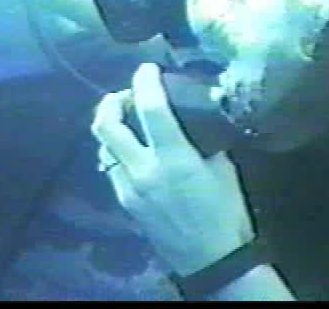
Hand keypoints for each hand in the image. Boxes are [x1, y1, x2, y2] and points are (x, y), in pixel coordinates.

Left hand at [91, 63, 254, 275]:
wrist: (210, 260)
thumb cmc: (225, 213)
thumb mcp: (223, 170)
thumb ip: (205, 139)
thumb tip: (197, 114)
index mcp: (173, 159)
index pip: (151, 109)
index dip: (145, 81)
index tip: (146, 68)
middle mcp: (143, 170)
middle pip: (107, 126)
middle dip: (110, 102)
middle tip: (124, 95)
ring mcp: (129, 188)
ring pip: (104, 147)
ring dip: (111, 128)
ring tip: (126, 120)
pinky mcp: (125, 202)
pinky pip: (111, 168)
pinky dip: (117, 151)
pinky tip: (132, 150)